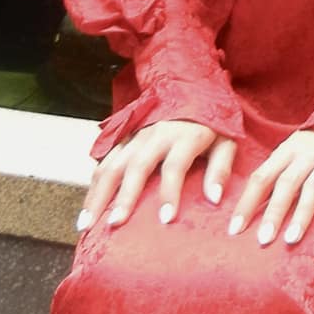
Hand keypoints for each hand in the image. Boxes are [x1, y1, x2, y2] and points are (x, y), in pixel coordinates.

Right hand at [78, 118, 237, 232]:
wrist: (191, 88)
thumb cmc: (211, 124)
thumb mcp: (226, 141)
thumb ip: (221, 169)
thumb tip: (215, 198)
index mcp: (184, 136)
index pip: (174, 166)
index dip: (170, 193)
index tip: (165, 219)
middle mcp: (156, 135)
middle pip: (136, 166)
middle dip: (124, 197)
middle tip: (115, 224)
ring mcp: (136, 135)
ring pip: (112, 164)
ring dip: (98, 194)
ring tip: (87, 224)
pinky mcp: (123, 137)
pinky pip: (104, 161)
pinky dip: (93, 185)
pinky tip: (88, 207)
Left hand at [225, 129, 313, 245]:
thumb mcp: (296, 152)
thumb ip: (278, 175)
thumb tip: (253, 212)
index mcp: (288, 149)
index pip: (261, 177)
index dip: (247, 203)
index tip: (234, 230)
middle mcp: (309, 151)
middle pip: (286, 183)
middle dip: (273, 213)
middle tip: (262, 240)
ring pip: (313, 188)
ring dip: (302, 215)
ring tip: (291, 240)